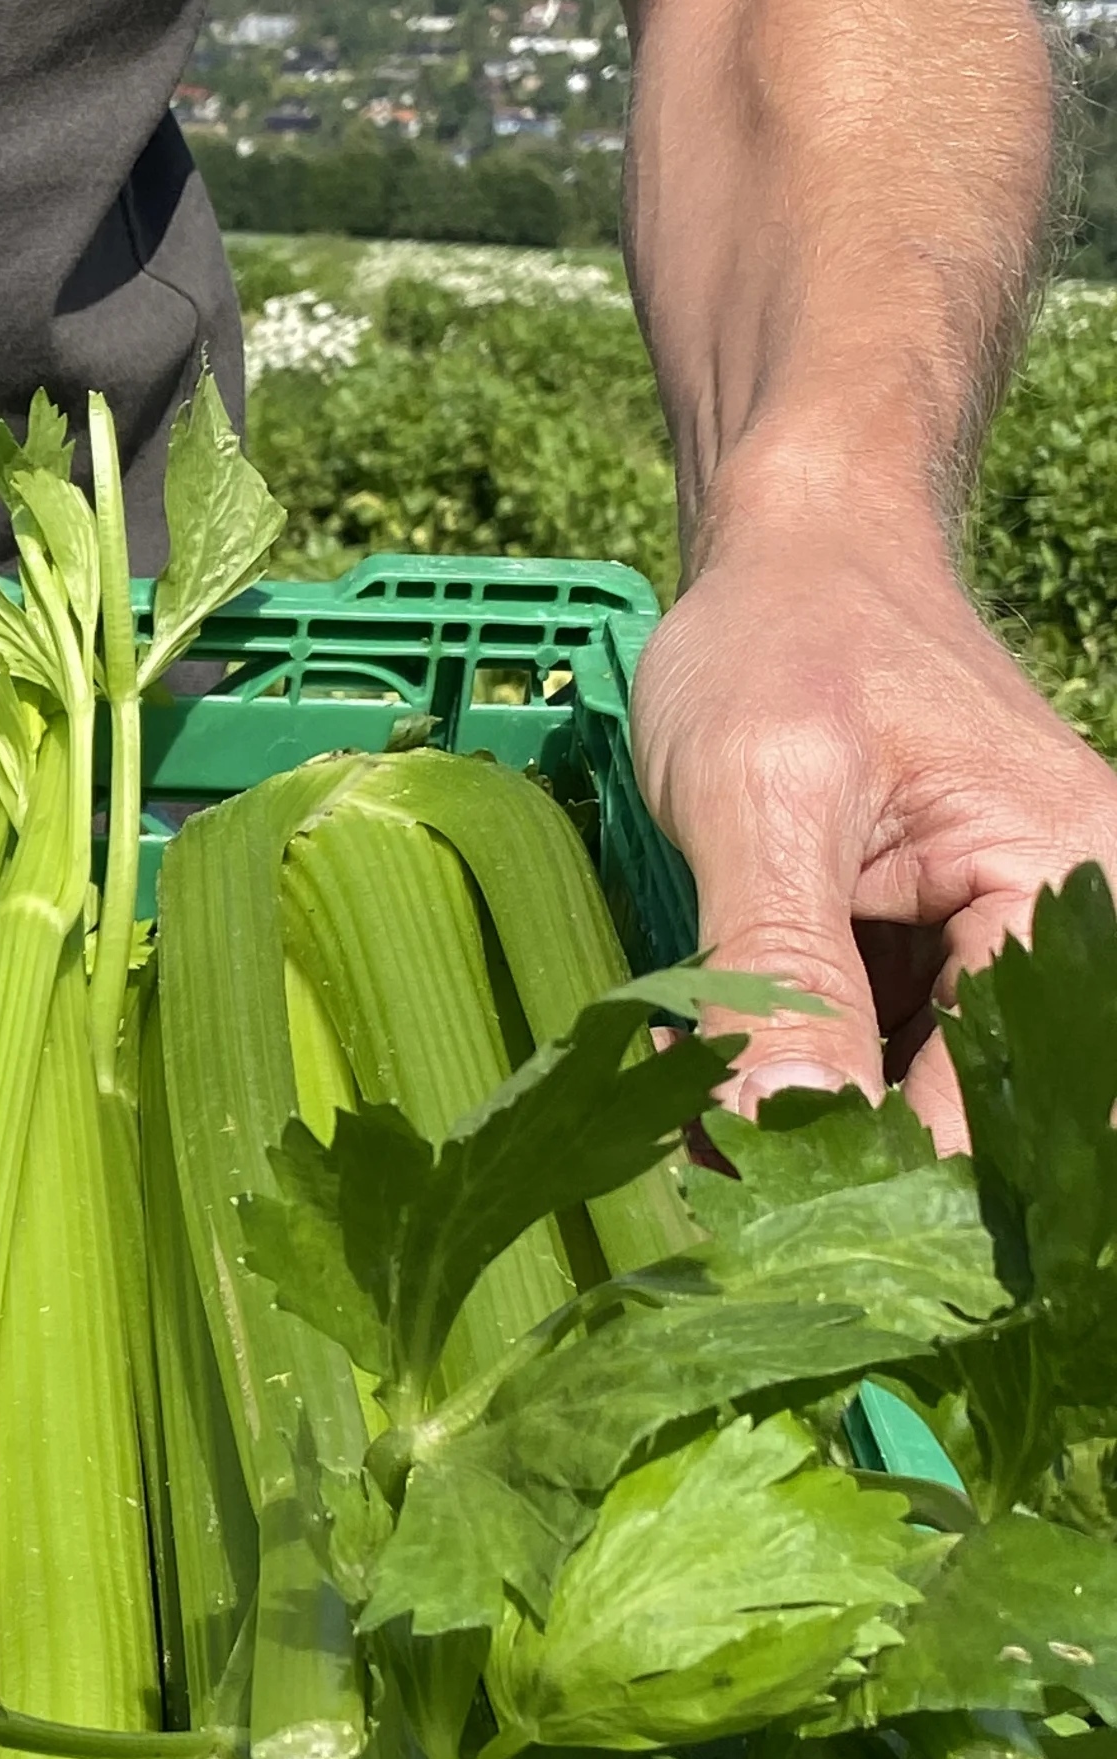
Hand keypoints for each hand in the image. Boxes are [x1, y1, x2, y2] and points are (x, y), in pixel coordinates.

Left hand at [633, 504, 1116, 1146]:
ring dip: (812, 1127)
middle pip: (974, 1118)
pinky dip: (809, 1078)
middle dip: (837, 1158)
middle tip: (694, 1168)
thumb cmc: (786, 640)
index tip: (738, 1207)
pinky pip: (899, 1057)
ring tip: (681, 1117)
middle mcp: (1077, 929)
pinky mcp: (956, 956)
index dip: (873, 1174)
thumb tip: (782, 1131)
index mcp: (1069, 887)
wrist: (800, 551)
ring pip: (928, 1103)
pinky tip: (707, 1072)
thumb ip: (778, 967)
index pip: (994, 1103)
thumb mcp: (760, 795)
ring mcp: (1018, 947)